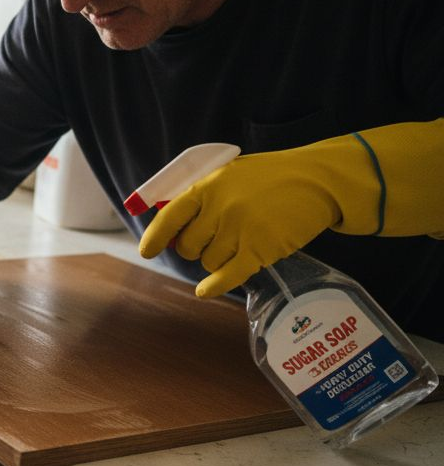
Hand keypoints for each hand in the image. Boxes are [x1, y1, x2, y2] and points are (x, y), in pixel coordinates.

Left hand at [139, 119, 443, 297]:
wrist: (319, 181)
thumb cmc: (272, 178)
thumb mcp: (231, 175)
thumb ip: (202, 198)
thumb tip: (173, 230)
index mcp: (209, 186)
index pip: (170, 216)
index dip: (155, 237)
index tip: (147, 251)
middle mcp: (220, 208)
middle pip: (189, 246)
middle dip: (196, 248)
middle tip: (214, 240)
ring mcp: (239, 230)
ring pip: (209, 262)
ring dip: (217, 259)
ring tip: (239, 243)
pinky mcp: (259, 249)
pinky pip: (226, 276)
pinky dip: (213, 286)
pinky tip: (205, 290)